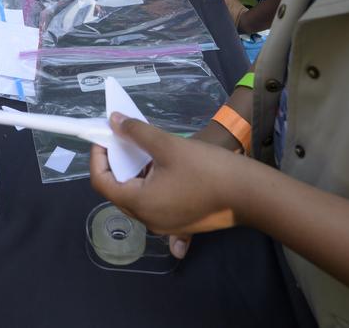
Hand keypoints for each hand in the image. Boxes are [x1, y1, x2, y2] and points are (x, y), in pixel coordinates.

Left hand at [90, 113, 244, 243]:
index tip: (104, 136)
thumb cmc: (207, 169)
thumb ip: (138, 133)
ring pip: (138, 197)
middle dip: (116, 163)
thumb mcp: (169, 145)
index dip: (98, 157)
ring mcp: (165, 226)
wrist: (250, 194)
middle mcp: (148, 220)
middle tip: (124, 138)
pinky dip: (151, 183)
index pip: (102, 183)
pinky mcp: (180, 223)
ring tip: (144, 147)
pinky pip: (155, 203)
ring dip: (135, 172)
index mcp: (140, 204)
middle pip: (119, 191)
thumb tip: (115, 121)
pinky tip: (162, 164)